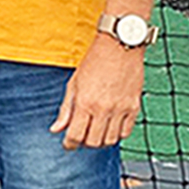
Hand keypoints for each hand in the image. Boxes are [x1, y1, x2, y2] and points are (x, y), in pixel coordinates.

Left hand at [50, 33, 146, 149]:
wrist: (120, 44)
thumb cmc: (96, 60)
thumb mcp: (74, 83)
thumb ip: (65, 109)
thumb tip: (55, 129)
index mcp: (85, 102)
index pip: (75, 136)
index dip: (69, 144)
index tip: (68, 144)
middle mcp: (103, 108)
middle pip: (93, 142)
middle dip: (84, 143)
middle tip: (82, 136)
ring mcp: (120, 108)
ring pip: (110, 141)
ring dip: (101, 141)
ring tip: (96, 132)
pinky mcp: (134, 106)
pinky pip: (126, 132)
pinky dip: (117, 134)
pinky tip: (111, 127)